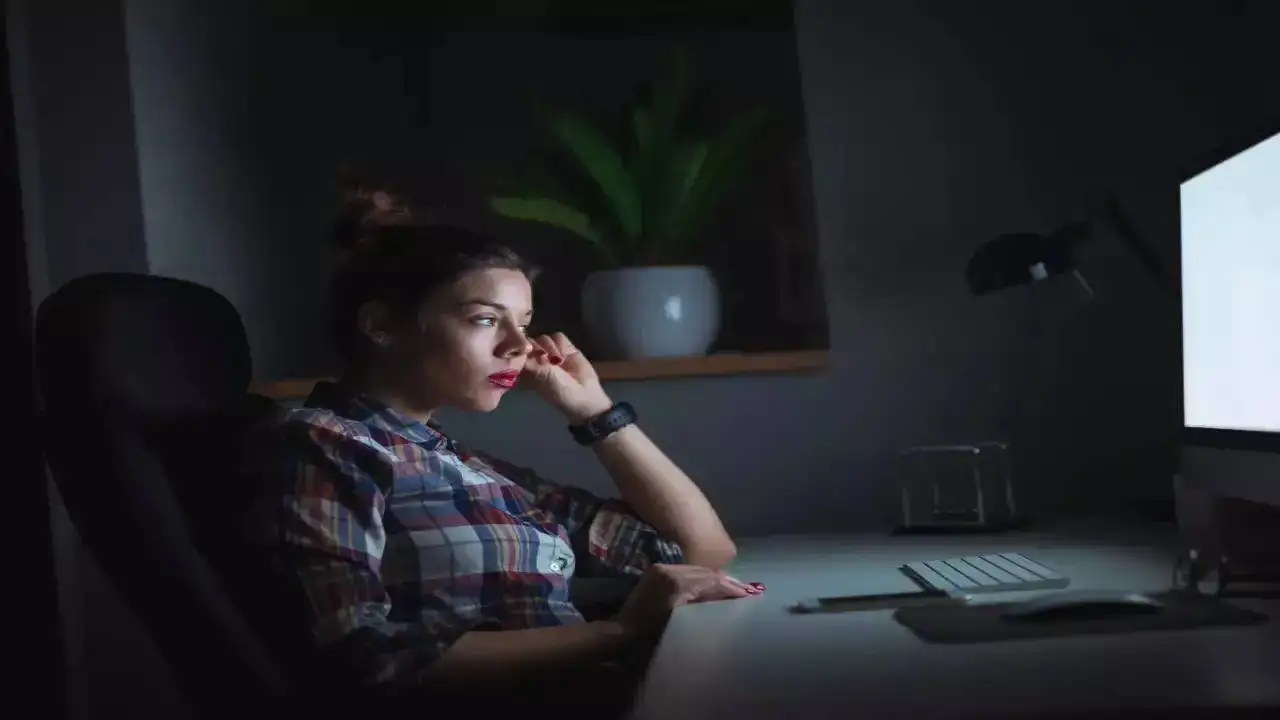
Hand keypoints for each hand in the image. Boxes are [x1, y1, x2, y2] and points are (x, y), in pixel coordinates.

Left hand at [522, 332, 613, 423]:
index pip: (518, 351)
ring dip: (550, 348)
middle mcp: (536, 358)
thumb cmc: (560, 391)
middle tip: (546, 360)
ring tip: (559, 362)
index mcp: (526, 368)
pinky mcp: (565, 346)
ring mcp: (551, 351)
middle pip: (530, 341)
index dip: (522, 350)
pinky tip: (566, 356)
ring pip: (543, 338)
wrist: (585, 394)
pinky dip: (561, 345)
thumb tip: (519, 349)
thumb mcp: (542, 379)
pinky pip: (558, 336)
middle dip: (537, 348)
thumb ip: (529, 363)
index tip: (529, 356)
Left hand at [614, 563, 761, 640]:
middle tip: (746, 590)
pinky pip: (686, 570)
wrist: (624, 629)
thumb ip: (704, 603)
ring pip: (697, 570)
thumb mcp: (682, 619)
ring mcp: (663, 568)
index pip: (712, 580)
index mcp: (677, 583)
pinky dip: (701, 577)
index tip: (749, 593)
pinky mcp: (658, 570)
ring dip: (715, 578)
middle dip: (727, 581)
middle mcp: (671, 570)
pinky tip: (711, 585)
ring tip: (733, 587)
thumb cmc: (652, 632)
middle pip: (706, 572)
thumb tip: (726, 596)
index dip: (732, 586)